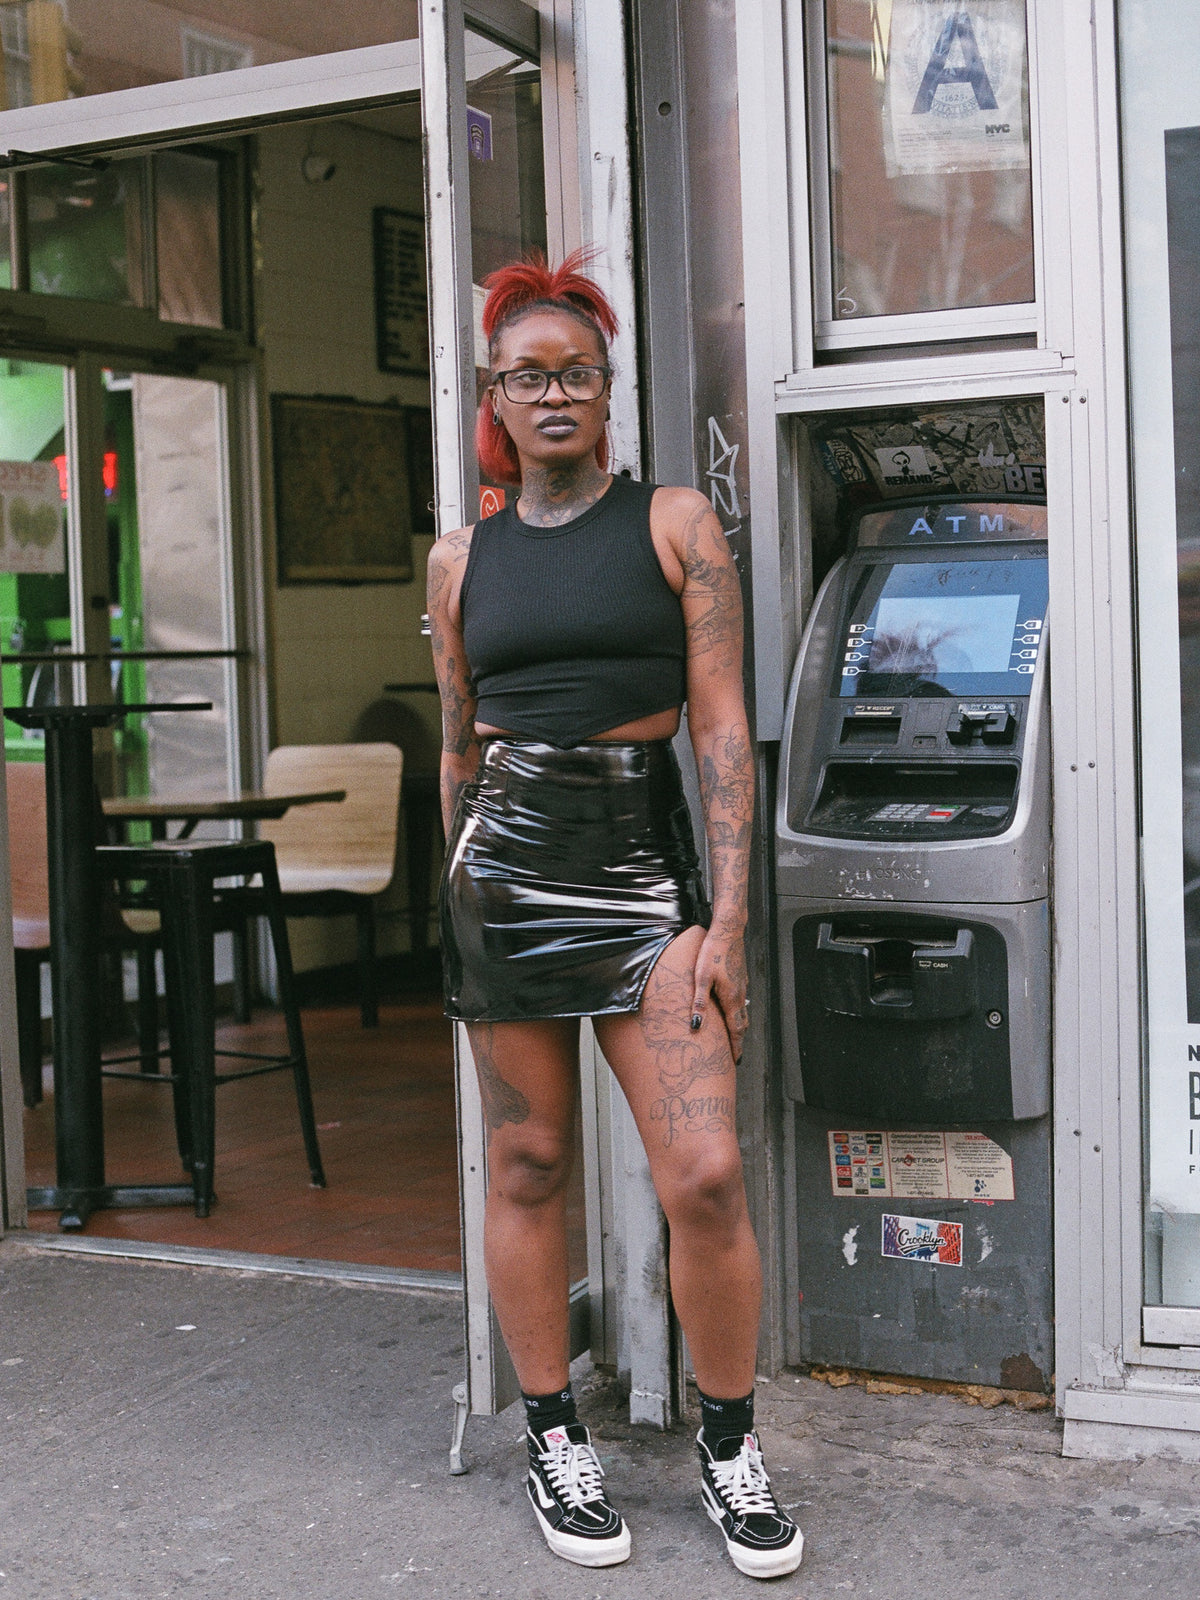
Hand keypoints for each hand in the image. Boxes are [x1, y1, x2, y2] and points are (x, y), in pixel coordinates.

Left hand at [689, 925, 748, 1063]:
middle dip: (739, 1040)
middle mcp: (739, 994)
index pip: (736, 1029)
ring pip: (742, 1012)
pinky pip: (740, 1001)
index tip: (736, 1060)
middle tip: (736, 1054)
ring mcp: (741, 985)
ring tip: (734, 1037)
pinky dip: (738, 1012)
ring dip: (739, 1026)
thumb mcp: (701, 978)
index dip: (736, 1046)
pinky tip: (730, 1010)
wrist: (728, 931)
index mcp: (731, 998)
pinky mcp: (739, 977)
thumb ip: (699, 1002)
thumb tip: (696, 1025)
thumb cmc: (713, 951)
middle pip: (742, 1023)